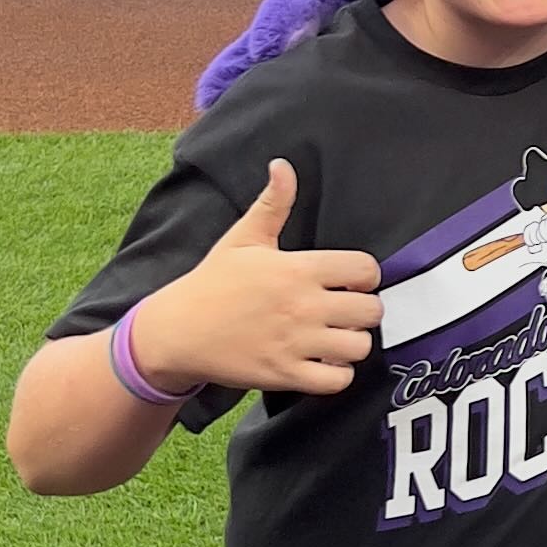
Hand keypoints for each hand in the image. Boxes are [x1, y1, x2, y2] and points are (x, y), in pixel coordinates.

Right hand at [126, 159, 381, 396]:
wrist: (175, 332)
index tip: (348, 281)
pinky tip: (324, 362)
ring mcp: (296, 343)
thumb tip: (283, 165)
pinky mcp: (285, 375)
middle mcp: (303, 305)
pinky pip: (337, 381)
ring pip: (359, 347)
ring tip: (336, 337)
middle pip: (371, 310)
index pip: (366, 270)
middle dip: (363, 310)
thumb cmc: (212, 283)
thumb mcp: (243, 238)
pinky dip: (338, 374)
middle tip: (345, 311)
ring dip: (353, 343)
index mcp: (298, 269)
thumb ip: (273, 203)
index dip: (364, 276)